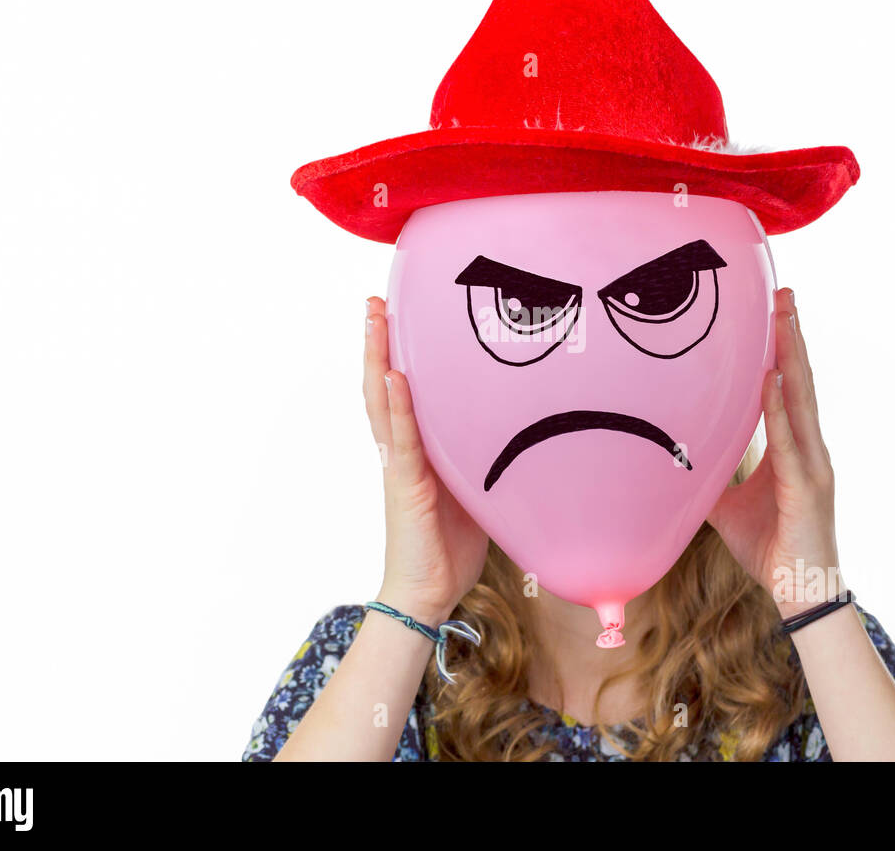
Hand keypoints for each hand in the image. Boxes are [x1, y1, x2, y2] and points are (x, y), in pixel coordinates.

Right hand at [363, 297, 487, 623]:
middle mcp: (399, 452)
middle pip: (381, 385)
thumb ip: (483, 458)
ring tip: (374, 317)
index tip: (395, 314)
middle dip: (378, 342)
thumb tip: (520, 431)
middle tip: (375, 299)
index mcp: (415, 451)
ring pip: (382, 402)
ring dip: (378, 357)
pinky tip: (396, 376)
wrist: (427, 595)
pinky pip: (401, 441)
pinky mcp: (406, 487)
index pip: (400, 393)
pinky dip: (398, 406)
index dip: (394, 354)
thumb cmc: (450, 546)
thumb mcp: (475, 490)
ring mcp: (398, 467)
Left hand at [708, 288, 841, 617]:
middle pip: (801, 380)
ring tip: (785, 318)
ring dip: (792, 357)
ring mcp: (813, 465)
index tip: (776, 309)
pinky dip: (780, 409)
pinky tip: (772, 380)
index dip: (783, 348)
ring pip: (802, 400)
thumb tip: (673, 463)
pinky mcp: (808, 488)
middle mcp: (808, 448)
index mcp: (793, 448)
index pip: (789, 387)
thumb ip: (710, 478)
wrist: (799, 591)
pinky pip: (790, 442)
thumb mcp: (728, 506)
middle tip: (785, 292)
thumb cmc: (770, 547)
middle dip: (793, 335)